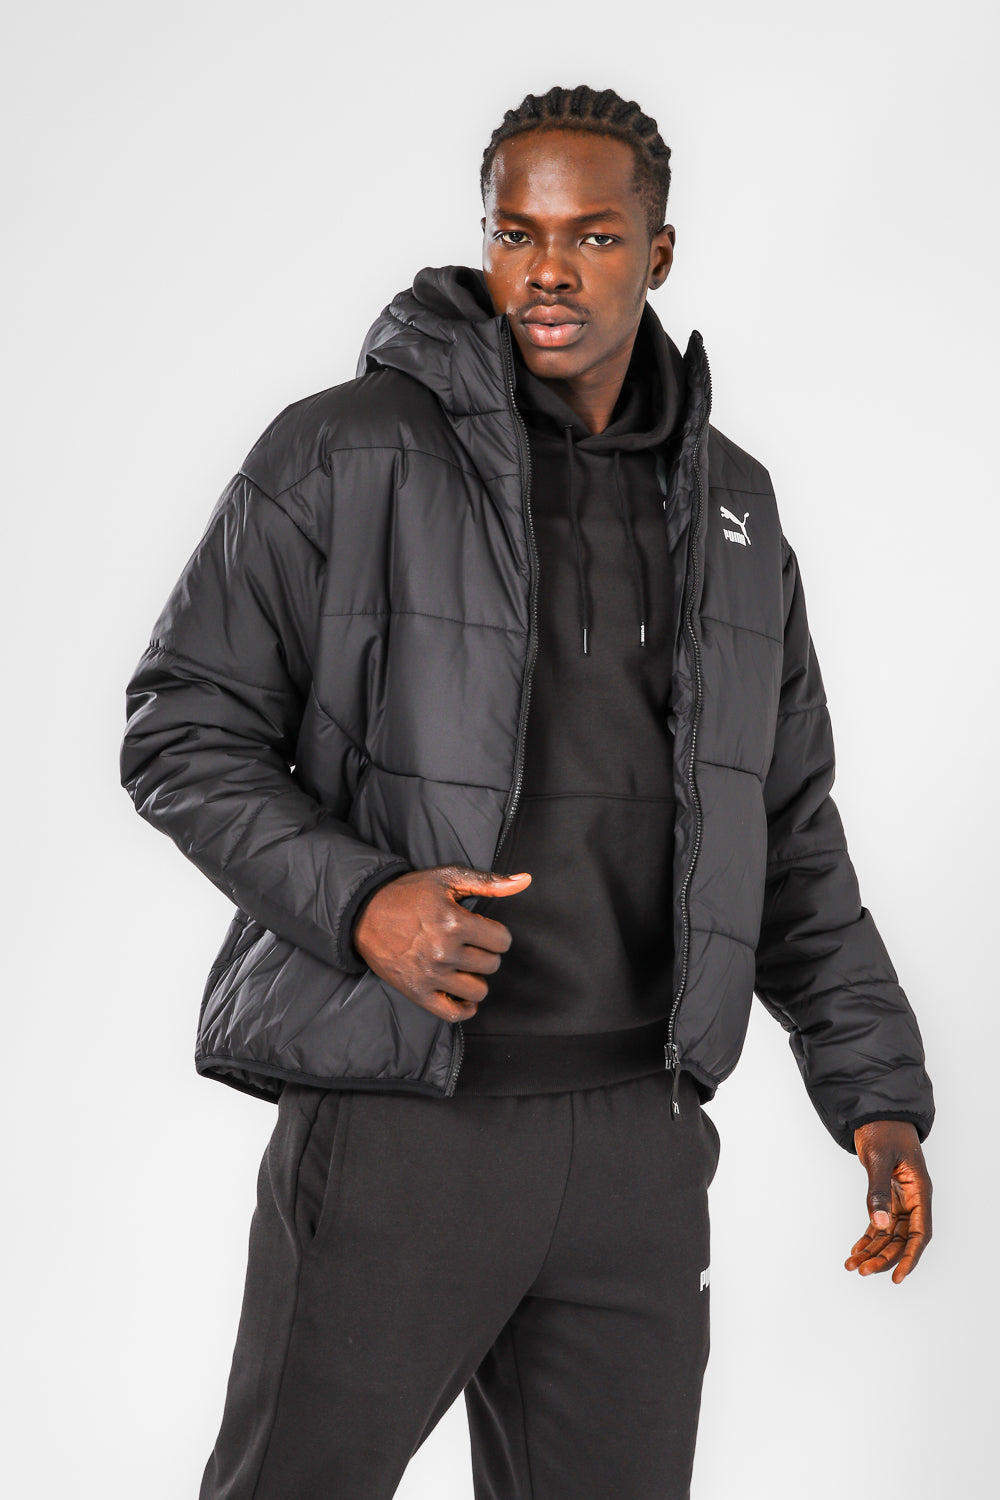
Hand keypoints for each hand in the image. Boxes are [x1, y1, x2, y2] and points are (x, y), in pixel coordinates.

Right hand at [351, 864, 531, 1021]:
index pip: (502, 941)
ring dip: (475, 977)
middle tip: (467, 943)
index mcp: (454, 922)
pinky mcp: (417, 993)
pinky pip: (454, 1014)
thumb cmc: (409, 893)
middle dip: (485, 953)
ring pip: (478, 990)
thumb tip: (525, 881)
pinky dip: (464, 1007)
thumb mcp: (448, 879)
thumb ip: (488, 882)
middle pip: (491, 965)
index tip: (481, 929)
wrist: (365, 913)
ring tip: (461, 963)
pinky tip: (462, 993)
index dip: (495, 933)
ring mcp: (430, 976)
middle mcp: (443, 952)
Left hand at [845, 1120, 931, 1283]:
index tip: (897, 1277)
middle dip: (883, 1257)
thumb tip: (880, 1225)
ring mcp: (899, 1198)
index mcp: (919, 1191)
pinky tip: (856, 1250)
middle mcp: (912, 1199)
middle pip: (901, 1238)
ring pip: (889, 1234)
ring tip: (852, 1265)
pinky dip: (868, 1238)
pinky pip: (879, 1223)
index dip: (910, 1257)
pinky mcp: (886, 1195)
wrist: (875, 1112)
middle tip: (862, 1270)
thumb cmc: (883, 1130)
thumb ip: (878, 1191)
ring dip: (873, 1251)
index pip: (919, 1233)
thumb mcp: (879, 1159)